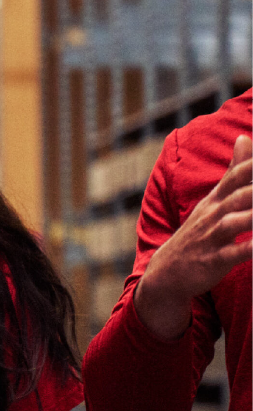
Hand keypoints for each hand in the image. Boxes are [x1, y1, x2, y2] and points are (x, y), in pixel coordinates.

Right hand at [136, 134, 252, 338]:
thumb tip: (244, 138)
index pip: (238, 174)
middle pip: (241, 195)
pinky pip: (235, 253)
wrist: (166, 273)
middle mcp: (213, 215)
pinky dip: (250, 248)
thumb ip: (233, 171)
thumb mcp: (212, 200)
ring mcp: (212, 238)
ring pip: (237, 222)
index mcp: (216, 200)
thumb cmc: (198, 234)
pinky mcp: (214, 261)